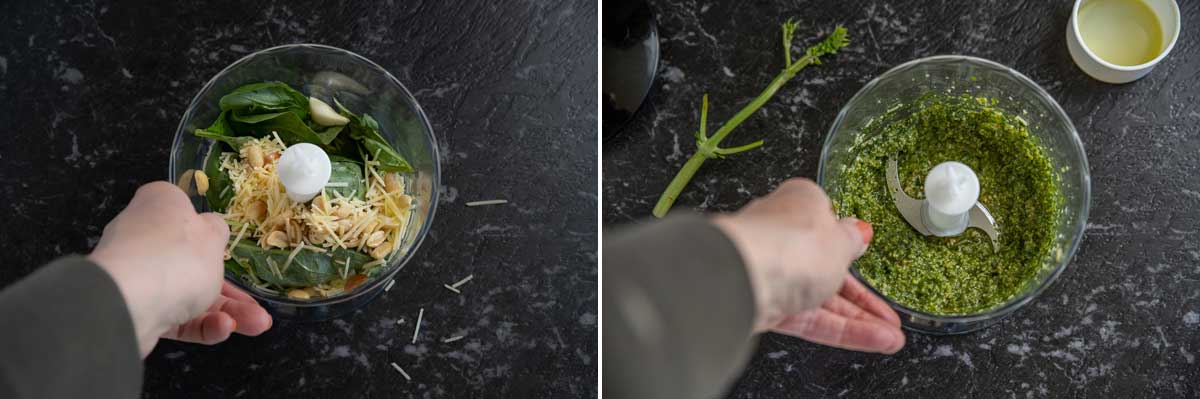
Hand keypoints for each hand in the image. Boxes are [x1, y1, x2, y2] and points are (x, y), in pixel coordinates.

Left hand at [88, 182, 271, 356]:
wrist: (128, 302)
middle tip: (257, 308)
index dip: (208, 231)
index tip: (227, 246)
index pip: (182, 211)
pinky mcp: (136, 311)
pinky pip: (175, 316)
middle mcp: (143, 238)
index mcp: (158, 205)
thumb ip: (216, 231)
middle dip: (231, 290)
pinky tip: (224, 329)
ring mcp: (138, 277)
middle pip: (193, 262)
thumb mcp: (213, 235)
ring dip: (227, 311)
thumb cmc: (177, 255)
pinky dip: (202, 324)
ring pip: (189, 295)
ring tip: (257, 325)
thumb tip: (210, 228)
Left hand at [712, 178, 903, 353]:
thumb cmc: (792, 243)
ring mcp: (772, 274)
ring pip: (821, 300)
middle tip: (889, 314)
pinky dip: (843, 330)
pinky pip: (811, 320)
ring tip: (891, 337)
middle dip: (861, 296)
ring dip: (859, 319)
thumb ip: (851, 240)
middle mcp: (781, 236)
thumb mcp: (840, 240)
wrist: (745, 277)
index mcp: (798, 205)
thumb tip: (859, 231)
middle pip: (827, 269)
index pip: (828, 226)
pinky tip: (874, 340)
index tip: (872, 262)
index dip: (851, 246)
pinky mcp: (766, 306)